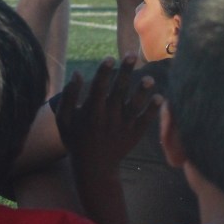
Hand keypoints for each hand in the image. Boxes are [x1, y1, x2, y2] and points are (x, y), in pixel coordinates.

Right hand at [57, 57, 160, 172]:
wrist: (94, 168)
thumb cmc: (76, 139)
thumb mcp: (64, 119)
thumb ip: (68, 96)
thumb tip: (76, 72)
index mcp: (91, 112)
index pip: (98, 88)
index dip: (104, 72)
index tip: (110, 58)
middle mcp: (108, 118)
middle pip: (118, 91)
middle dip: (125, 73)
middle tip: (132, 55)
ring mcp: (123, 127)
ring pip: (134, 106)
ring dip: (142, 92)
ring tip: (149, 79)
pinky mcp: (134, 135)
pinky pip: (145, 121)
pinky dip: (152, 110)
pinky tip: (159, 97)